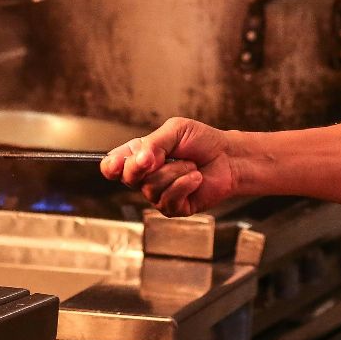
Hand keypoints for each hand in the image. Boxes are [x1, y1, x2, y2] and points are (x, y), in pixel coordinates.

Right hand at [99, 117, 241, 216]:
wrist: (228, 157)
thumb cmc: (202, 141)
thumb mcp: (175, 131)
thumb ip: (153, 144)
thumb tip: (139, 160)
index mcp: (139, 156)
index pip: (112, 166)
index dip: (112, 166)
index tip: (118, 164)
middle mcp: (145, 178)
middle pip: (128, 178)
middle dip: (146, 165)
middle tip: (163, 156)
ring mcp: (158, 195)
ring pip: (151, 188)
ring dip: (176, 171)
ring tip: (190, 165)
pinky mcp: (174, 208)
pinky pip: (170, 199)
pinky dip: (185, 183)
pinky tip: (195, 177)